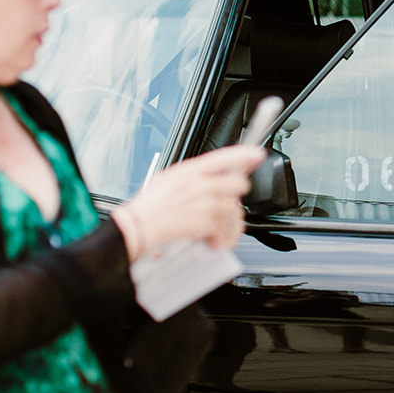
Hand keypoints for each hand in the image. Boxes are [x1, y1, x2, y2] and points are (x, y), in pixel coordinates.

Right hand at [114, 144, 265, 256]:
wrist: (136, 228)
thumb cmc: (150, 207)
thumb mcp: (168, 179)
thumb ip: (193, 174)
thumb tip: (216, 172)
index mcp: (188, 170)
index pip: (222, 156)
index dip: (243, 154)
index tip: (257, 154)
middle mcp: (198, 184)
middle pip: (238, 183)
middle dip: (235, 195)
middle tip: (224, 204)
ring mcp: (203, 203)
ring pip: (234, 209)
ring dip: (228, 221)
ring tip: (213, 226)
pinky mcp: (204, 223)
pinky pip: (225, 229)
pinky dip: (220, 238)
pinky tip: (209, 238)